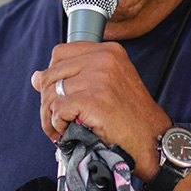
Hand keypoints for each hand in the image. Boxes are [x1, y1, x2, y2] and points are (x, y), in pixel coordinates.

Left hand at [31, 40, 172, 179]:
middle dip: (46, 99)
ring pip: (52, 93)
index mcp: (108, 51)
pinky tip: (68, 131)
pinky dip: (58, 124)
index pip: (60, 53)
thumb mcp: (107, 85)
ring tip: (59, 129)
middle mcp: (104, 58)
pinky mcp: (95, 99)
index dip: (52, 75)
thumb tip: (36, 77)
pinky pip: (59, 109)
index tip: (56, 94)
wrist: (154, 140)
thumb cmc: (131, 117)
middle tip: (54, 119)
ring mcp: (100, 77)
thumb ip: (74, 76)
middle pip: (52, 73)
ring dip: (50, 116)